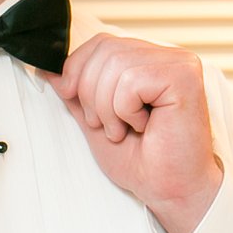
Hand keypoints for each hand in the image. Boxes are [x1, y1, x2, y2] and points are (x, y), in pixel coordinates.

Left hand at [51, 34, 222, 232]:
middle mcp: (169, 57)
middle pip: (106, 49)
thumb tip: (47, 68)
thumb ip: (76, 93)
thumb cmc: (143, 161)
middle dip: (90, 92)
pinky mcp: (185, 78)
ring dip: (108, 107)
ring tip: (123, 130)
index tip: (71, 98)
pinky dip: (125, 110)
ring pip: (117, 64)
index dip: (77, 68)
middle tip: (106, 126)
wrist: (171, 190)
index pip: (103, 42)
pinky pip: (132, 81)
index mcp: (150, 62)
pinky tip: (143, 126)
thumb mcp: (97, 121)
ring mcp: (180, 64)